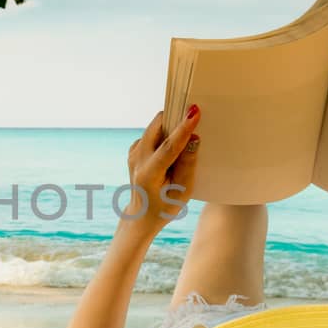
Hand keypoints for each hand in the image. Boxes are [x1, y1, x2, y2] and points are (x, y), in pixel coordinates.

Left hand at [122, 104, 201, 235]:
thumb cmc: (165, 206)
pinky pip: (152, 133)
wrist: (141, 215)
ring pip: (155, 126)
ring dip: (170, 127)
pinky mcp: (134, 149)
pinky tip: (172, 149)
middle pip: (157, 125)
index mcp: (148, 173)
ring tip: (184, 140)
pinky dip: (164, 134)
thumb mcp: (183, 191)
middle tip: (194, 116)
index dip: (183, 128)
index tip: (194, 112)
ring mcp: (133, 153)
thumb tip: (194, 138)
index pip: (169, 146)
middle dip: (175, 117)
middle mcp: (137, 159)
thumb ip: (188, 164)